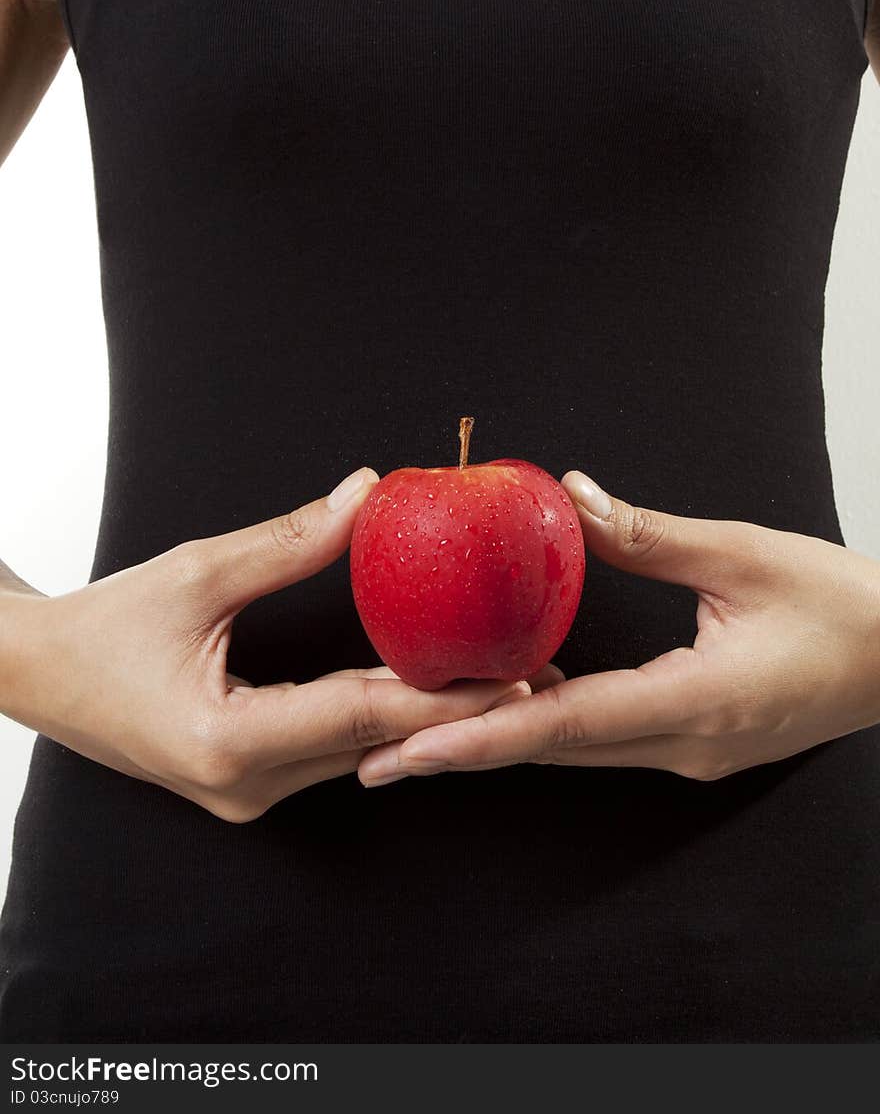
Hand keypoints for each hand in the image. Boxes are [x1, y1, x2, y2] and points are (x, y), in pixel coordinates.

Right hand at [0, 466, 536, 821]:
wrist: (39, 676)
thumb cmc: (104, 625)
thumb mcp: (196, 572)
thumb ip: (288, 542)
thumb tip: (365, 493)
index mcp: (227, 739)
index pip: (361, 711)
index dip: (445, 694)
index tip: (515, 675)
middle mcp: (244, 784)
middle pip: (374, 741)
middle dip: (457, 711)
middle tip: (538, 676)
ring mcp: (246, 795)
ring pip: (358, 753)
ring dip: (425, 718)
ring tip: (504, 682)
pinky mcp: (247, 784)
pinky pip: (332, 752)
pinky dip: (380, 719)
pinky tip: (429, 693)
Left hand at [358, 471, 879, 785]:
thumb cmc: (845, 607)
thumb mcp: (750, 555)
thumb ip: (655, 534)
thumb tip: (573, 496)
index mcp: (695, 703)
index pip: (563, 725)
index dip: (477, 735)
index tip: (405, 745)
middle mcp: (683, 743)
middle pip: (552, 751)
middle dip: (460, 752)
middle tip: (373, 754)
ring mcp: (690, 749)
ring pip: (574, 749)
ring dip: (498, 740)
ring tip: (416, 733)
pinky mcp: (696, 738)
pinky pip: (604, 734)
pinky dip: (549, 720)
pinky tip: (511, 695)